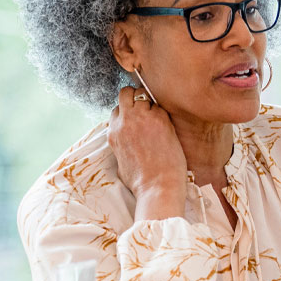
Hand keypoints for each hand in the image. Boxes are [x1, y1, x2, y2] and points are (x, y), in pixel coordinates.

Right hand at [109, 86, 187, 219]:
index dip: (128, 111)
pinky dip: (163, 114)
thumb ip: (121, 145)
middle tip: (147, 110)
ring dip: (150, 103)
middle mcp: (124, 122)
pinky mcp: (159, 119)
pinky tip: (168, 128)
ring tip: (158, 119)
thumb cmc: (141, 182)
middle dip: (135, 97)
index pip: (117, 109)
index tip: (137, 118)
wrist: (157, 187)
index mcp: (113, 133)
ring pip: (143, 94)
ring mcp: (141, 118)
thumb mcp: (121, 163)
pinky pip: (160, 106)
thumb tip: (125, 141)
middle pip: (125, 93)